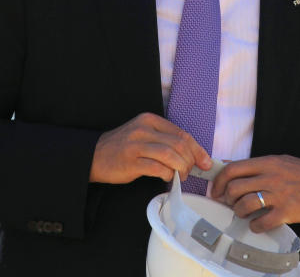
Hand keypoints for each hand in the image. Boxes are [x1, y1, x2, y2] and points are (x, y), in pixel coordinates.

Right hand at [89, 112, 211, 183]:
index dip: (197, 149)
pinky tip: (167, 178)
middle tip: (190, 171)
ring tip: (180, 176)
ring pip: (170, 155)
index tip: (205, 161)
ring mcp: (136, 145)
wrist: (93, 156)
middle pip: (178, 144)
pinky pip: (157, 168)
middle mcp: (143, 129)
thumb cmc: (123, 148)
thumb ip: (164, 140)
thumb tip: (191, 154)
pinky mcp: (130, 162)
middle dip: (190, 160)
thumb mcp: (143, 135)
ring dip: (180, 168)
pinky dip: (167, 175)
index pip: (181, 133)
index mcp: (150, 120)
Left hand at [211, 155, 299, 232]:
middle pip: (235, 188)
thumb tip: (228, 165)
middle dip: (227, 198)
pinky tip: (257, 224)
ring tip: (243, 213)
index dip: (219, 181)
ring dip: (239, 212)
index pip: (233, 169)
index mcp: (266, 163)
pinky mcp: (285, 212)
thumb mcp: (278, 160)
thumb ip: (255, 165)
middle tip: (230, 203)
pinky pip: (261, 222)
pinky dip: (255, 226)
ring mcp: (278, 195)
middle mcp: (270, 177)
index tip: (216, 190)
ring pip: (245, 205)